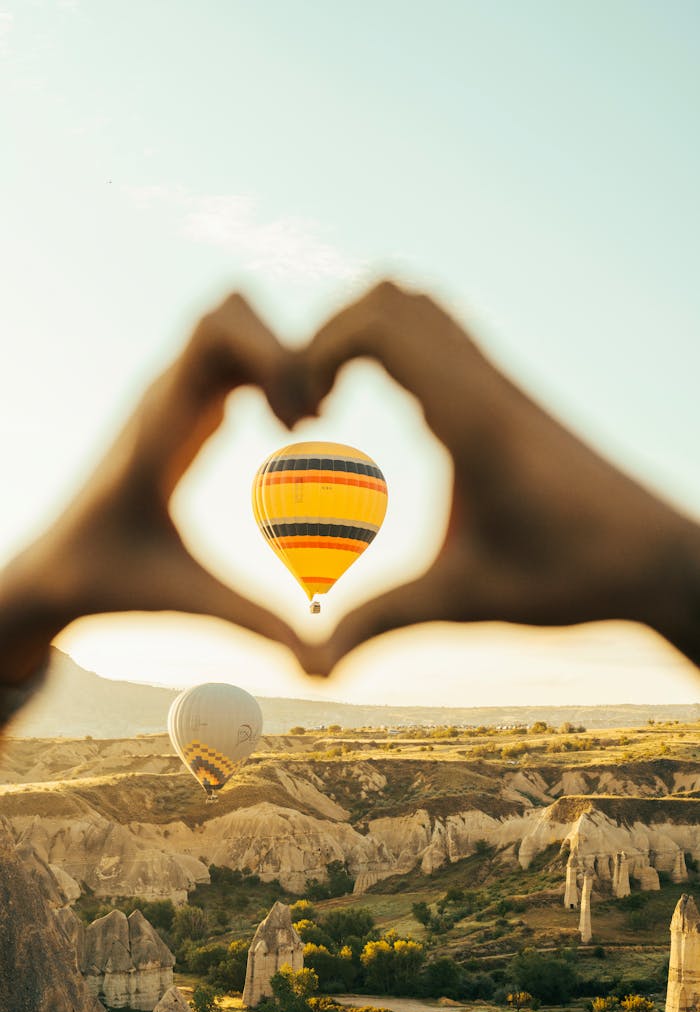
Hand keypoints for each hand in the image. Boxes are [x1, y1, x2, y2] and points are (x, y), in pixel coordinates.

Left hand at [0, 294, 308, 694]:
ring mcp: (171, 395)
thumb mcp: (184, 598)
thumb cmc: (107, 580)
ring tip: (303, 426)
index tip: (298, 428)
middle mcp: (163, 394)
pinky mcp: (182, 406)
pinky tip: (286, 431)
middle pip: (229, 309)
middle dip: (287, 349)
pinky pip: (230, 357)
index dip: (277, 356)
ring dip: (279, 357)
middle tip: (310, 421)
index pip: (215, 330)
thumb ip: (255, 624)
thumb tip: (319, 670)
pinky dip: (268, 374)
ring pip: (231, 325)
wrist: (53, 569)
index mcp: (158, 423)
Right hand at [297, 282, 699, 672]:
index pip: (380, 326)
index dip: (318, 351)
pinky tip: (391, 414)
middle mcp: (485, 385)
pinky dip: (397, 349)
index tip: (306, 416)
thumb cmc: (571, 575)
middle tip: (313, 406)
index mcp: (472, 420)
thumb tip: (314, 670)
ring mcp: (500, 382)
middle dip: (330, 335)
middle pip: (393, 296)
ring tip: (339, 401)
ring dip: (365, 335)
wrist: (656, 556)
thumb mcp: (465, 599)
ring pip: (421, 306)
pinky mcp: (508, 393)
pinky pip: (443, 335)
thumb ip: (382, 624)